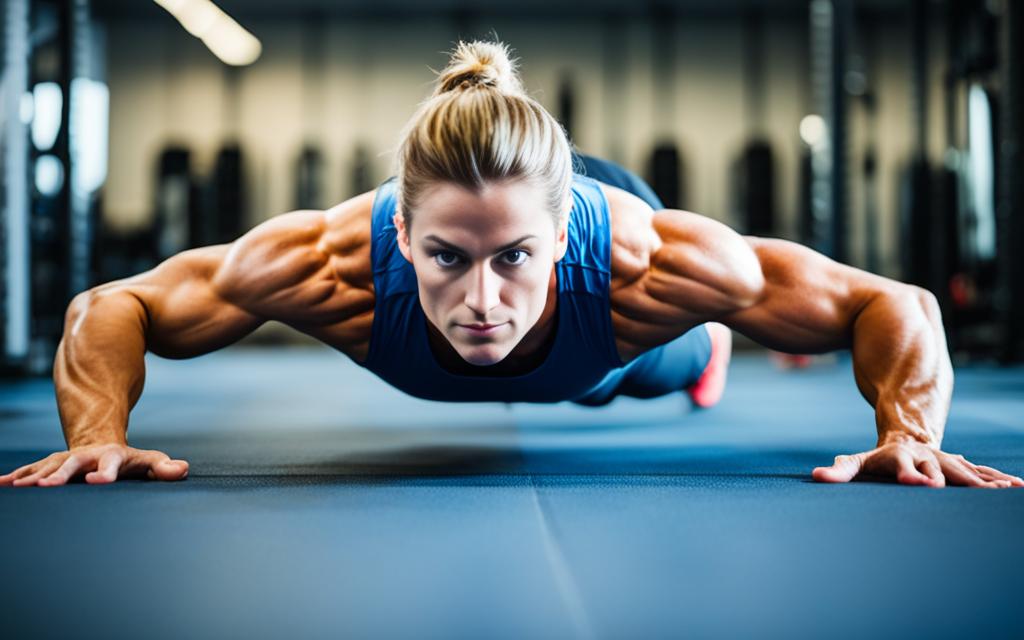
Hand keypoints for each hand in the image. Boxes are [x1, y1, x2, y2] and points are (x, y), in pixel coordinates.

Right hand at [0, 443, 188, 486]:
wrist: (101, 443)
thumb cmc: (129, 461)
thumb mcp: (149, 462)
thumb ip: (165, 468)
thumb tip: (182, 469)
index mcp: (112, 456)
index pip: (111, 463)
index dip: (106, 472)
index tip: (98, 481)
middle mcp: (86, 456)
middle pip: (73, 463)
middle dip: (60, 474)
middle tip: (48, 486)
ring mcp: (66, 459)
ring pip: (48, 465)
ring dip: (33, 476)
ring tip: (20, 487)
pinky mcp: (50, 465)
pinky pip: (31, 470)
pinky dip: (16, 477)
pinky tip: (2, 485)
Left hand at [812, 440, 1023, 487]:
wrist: (907, 438)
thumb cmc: (878, 459)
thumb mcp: (857, 463)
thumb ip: (840, 471)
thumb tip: (816, 476)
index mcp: (900, 458)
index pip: (903, 466)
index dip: (908, 474)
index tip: (914, 483)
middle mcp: (926, 458)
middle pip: (939, 470)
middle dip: (950, 480)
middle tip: (960, 490)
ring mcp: (945, 462)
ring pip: (966, 472)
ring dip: (983, 481)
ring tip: (1001, 490)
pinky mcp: (961, 467)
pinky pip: (982, 474)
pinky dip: (998, 480)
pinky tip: (1016, 487)